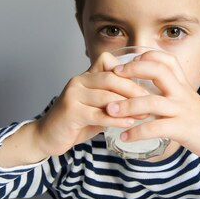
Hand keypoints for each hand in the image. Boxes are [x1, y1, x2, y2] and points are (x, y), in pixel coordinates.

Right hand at [34, 52, 149, 156]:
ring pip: (106, 96)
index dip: (128, 70)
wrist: (47, 137)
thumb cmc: (76, 122)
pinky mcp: (70, 112)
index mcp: (85, 76)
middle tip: (151, 100)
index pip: (108, 61)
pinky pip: (98, 114)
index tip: (146, 82)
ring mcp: (73, 95)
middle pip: (111, 78)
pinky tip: (129, 123)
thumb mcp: (96, 106)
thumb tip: (143, 97)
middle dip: (134, 89)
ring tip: (144, 114)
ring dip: (128, 106)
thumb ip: (113, 98)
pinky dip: (116, 119)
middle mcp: (78, 81)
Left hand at [106, 51, 199, 172]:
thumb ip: (171, 95)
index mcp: (184, 85)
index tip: (128, 62)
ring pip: (152, 101)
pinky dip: (137, 132)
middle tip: (112, 76)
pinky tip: (124, 137)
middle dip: (133, 70)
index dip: (146, 56)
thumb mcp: (188, 102)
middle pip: (158, 71)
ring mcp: (183, 110)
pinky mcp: (183, 129)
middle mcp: (183, 93)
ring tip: (110, 111)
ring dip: (127, 105)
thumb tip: (147, 95)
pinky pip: (156, 128)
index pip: (166, 60)